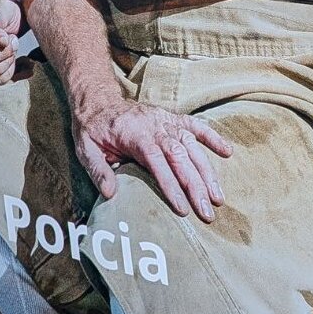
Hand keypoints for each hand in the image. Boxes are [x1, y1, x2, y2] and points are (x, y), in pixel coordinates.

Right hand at [0, 0, 22, 83]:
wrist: (7, 16)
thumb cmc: (5, 8)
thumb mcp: (7, 4)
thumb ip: (1, 12)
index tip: (7, 38)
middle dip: (1, 52)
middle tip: (13, 41)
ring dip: (4, 63)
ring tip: (12, 50)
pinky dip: (4, 74)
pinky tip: (11, 61)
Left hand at [71, 91, 231, 221]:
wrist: (98, 101)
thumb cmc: (92, 130)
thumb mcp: (85, 150)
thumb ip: (98, 171)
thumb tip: (110, 194)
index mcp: (134, 135)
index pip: (157, 162)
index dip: (171, 185)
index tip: (182, 209)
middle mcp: (155, 127)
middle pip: (180, 157)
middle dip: (196, 186)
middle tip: (207, 212)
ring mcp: (165, 121)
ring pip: (192, 146)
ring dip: (207, 172)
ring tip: (218, 197)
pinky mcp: (172, 118)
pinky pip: (195, 126)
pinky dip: (212, 137)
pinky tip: (227, 153)